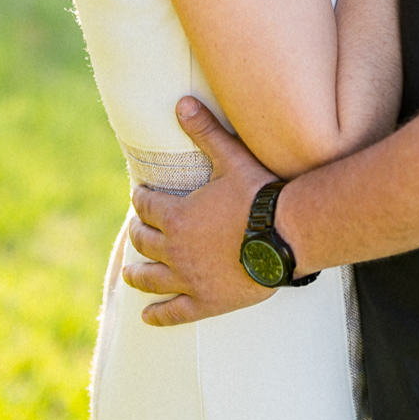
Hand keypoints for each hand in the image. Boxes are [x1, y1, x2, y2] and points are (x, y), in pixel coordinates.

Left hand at [122, 96, 277, 324]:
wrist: (287, 235)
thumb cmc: (260, 194)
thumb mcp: (231, 158)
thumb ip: (204, 131)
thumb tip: (181, 103)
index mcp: (176, 216)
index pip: (146, 206)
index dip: (142, 200)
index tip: (141, 197)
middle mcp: (174, 250)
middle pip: (144, 241)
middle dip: (139, 233)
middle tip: (140, 230)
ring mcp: (188, 279)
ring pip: (150, 278)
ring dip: (138, 273)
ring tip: (131, 273)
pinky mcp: (205, 302)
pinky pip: (174, 312)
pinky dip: (158, 315)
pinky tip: (147, 316)